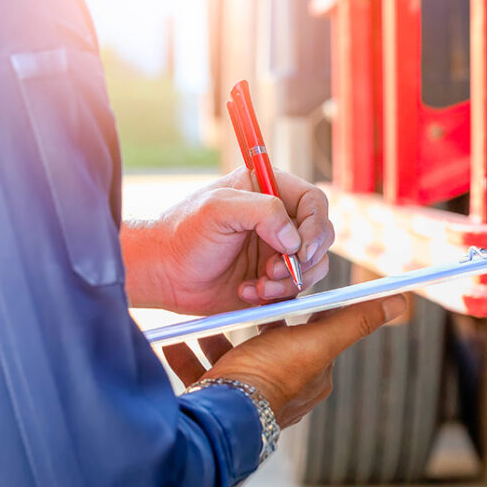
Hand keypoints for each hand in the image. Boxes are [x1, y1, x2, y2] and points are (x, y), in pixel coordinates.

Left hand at [121, 167, 334, 314]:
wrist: (164, 274)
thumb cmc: (183, 233)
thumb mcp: (218, 209)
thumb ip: (263, 211)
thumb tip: (294, 238)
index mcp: (269, 189)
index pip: (314, 202)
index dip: (316, 226)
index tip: (301, 249)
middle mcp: (280, 219)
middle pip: (322, 235)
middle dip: (304, 259)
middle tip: (273, 269)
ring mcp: (279, 250)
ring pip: (314, 266)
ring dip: (290, 281)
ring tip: (258, 286)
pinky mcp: (275, 279)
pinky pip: (295, 290)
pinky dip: (276, 296)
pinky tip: (247, 293)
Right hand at [164, 295, 406, 427]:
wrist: (221, 415)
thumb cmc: (271, 375)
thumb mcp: (316, 340)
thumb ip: (355, 320)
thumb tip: (400, 301)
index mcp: (311, 375)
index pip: (309, 329)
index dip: (294, 305)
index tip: (278, 281)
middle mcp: (283, 389)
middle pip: (268, 342)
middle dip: (250, 317)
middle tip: (237, 294)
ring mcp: (248, 397)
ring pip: (232, 357)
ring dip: (216, 334)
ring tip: (201, 317)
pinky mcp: (217, 401)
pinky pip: (203, 373)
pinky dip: (189, 354)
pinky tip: (175, 338)